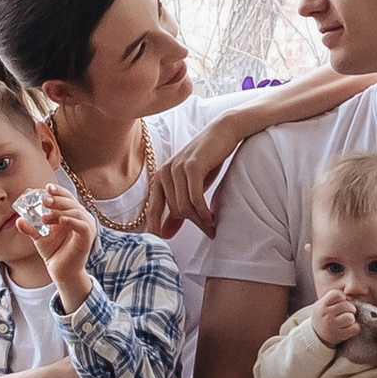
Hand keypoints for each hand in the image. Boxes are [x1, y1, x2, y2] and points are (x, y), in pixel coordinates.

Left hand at [25, 184, 95, 304]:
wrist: (61, 271)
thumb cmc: (53, 251)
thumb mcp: (38, 237)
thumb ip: (30, 228)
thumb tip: (19, 220)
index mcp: (71, 213)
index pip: (66, 197)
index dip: (58, 191)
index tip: (46, 188)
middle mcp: (81, 217)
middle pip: (71, 201)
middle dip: (57, 199)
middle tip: (44, 200)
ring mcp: (86, 226)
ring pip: (76, 211)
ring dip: (60, 211)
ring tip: (45, 217)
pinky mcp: (88, 237)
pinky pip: (82, 225)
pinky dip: (72, 220)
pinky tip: (60, 220)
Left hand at [140, 124, 236, 239]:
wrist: (223, 132)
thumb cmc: (208, 160)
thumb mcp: (192, 186)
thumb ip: (178, 209)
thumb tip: (165, 233)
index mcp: (160, 177)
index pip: (153, 209)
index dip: (155, 228)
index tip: (160, 245)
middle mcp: (165, 172)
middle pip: (175, 210)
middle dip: (192, 223)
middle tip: (209, 230)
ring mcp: (177, 168)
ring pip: (184, 206)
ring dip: (200, 220)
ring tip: (212, 227)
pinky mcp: (192, 167)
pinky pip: (194, 198)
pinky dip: (203, 212)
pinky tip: (212, 219)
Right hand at [312, 285, 361, 346]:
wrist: (316, 336)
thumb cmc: (324, 316)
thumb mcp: (323, 305)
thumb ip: (334, 298)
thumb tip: (352, 290)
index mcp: (321, 305)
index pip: (338, 294)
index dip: (343, 298)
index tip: (341, 303)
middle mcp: (325, 314)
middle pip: (347, 305)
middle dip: (350, 308)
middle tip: (346, 313)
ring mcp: (331, 325)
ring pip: (351, 317)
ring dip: (351, 319)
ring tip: (346, 321)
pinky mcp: (338, 335)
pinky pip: (355, 329)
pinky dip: (355, 328)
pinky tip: (349, 328)